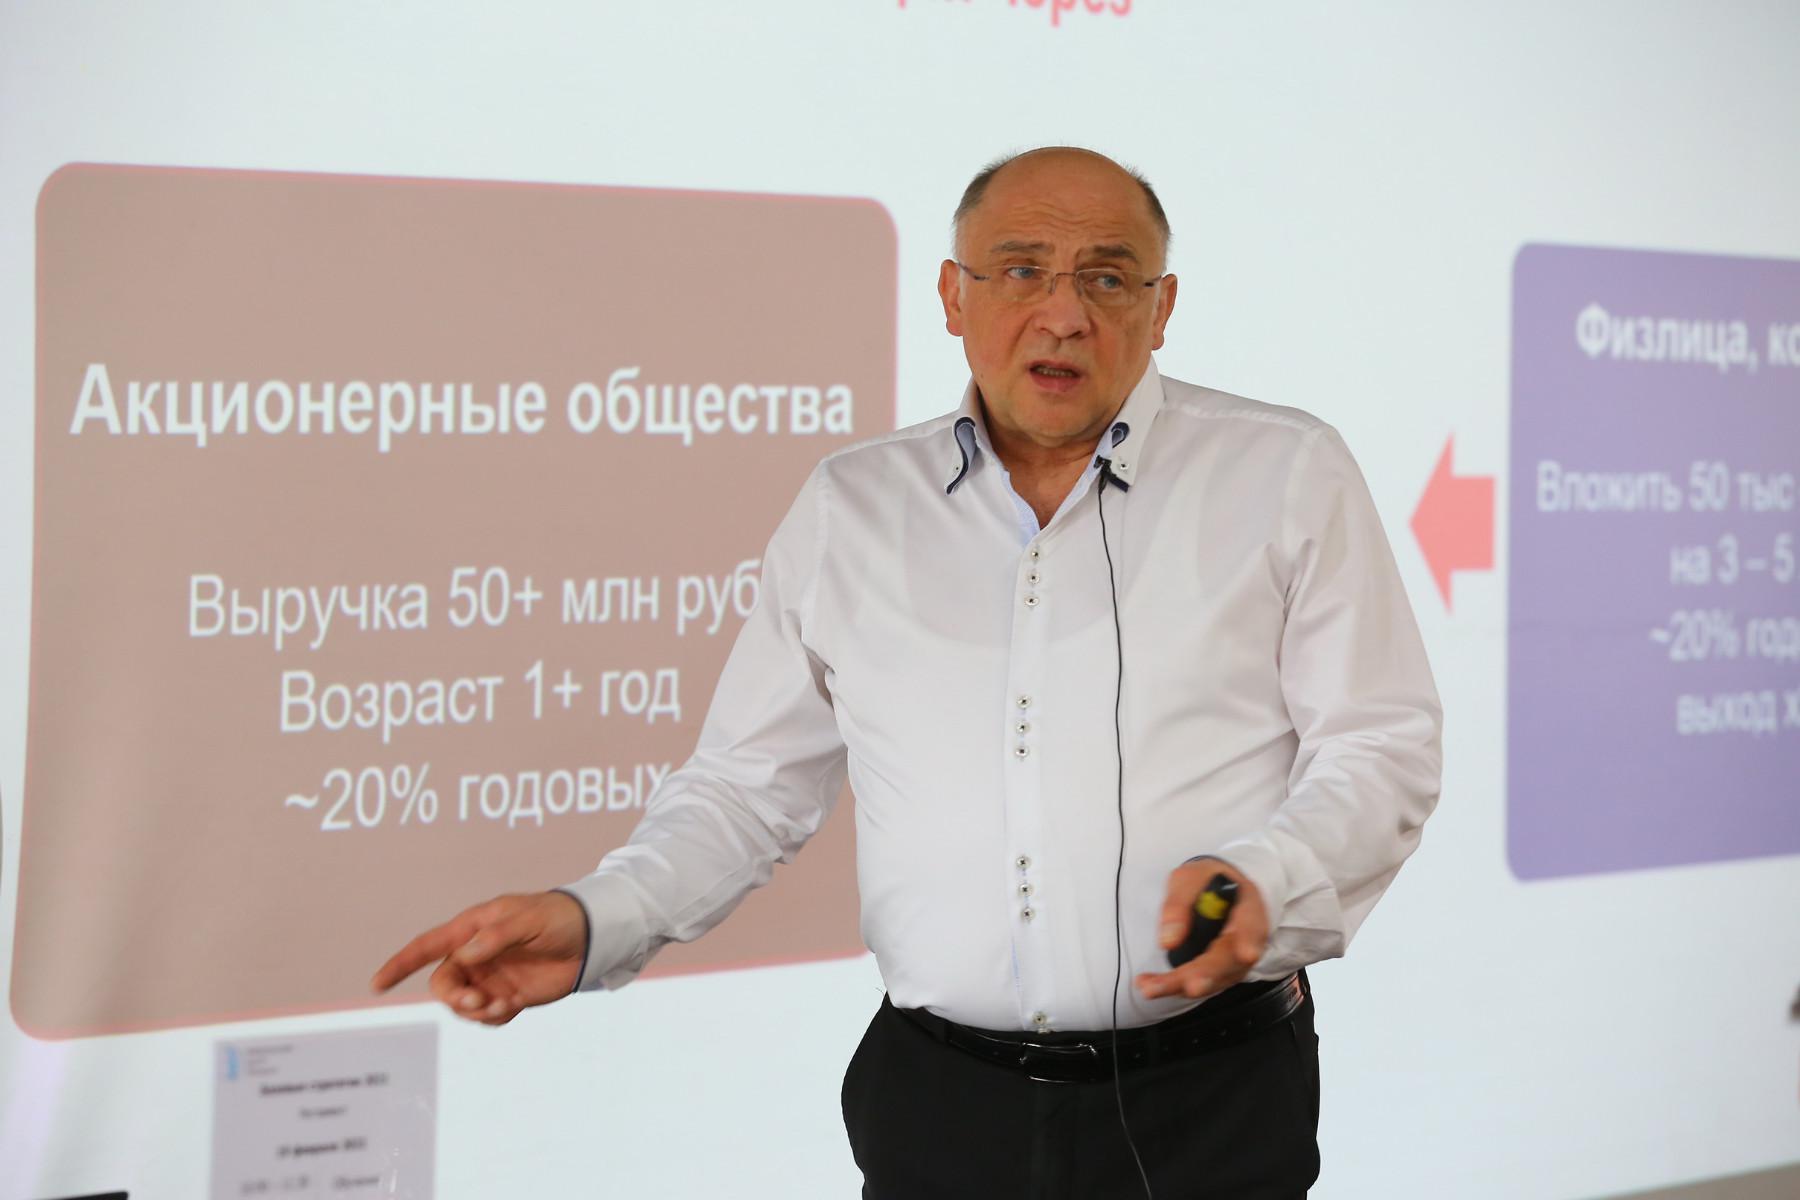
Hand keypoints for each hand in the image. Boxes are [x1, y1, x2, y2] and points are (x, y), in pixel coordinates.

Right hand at [370, 891, 587, 1025]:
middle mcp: (475, 955)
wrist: (591, 937)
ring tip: (503, 1003)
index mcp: (473, 929)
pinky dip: (493, 1017)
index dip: (400, 964)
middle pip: (442, 984)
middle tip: (478, 1000)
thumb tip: (465, 956)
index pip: (428, 946)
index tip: (376, 985)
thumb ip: (496, 937)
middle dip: (453, 997)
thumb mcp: (528, 920)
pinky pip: (486, 1016)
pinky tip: (513, 1005)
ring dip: (475, 1010)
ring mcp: (490, 977)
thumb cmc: (558, 917)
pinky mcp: (507, 995)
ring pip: (462, 1005)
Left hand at [1134, 859, 1267, 1001]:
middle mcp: (1248, 939)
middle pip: (1230, 960)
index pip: (1252, 925)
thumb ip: (1179, 904)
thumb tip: (1168, 941)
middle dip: (1208, 974)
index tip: (1246, 954)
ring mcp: (1236, 961)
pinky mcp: (1221, 974)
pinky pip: (1201, 983)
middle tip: (1189, 986)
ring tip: (1151, 987)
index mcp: (1247, 906)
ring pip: (1213, 979)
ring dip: (1181, 985)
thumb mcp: (1189, 878)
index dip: (1250, 940)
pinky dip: (1174, 987)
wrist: (1216, 893)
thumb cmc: (1206, 883)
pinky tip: (1151, 985)